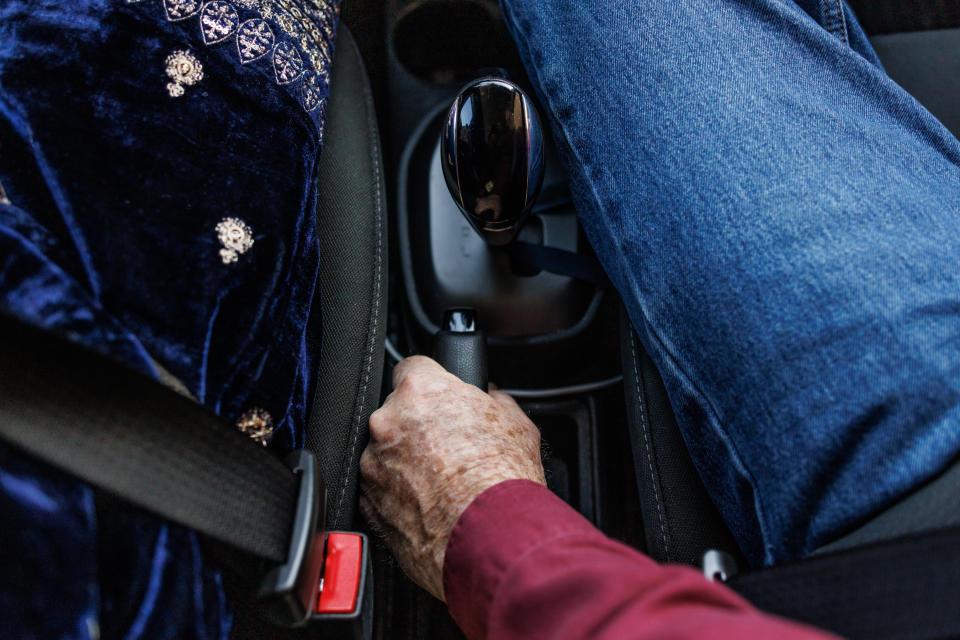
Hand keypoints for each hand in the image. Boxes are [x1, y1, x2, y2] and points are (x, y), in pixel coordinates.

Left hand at [359, 356, 545, 599]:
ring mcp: (373, 462)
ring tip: (442, 481)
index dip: (430, 382)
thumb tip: (493, 400)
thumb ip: (496, 402)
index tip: (439, 396)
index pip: (413, 366)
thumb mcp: (517, 425)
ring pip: (386, 450)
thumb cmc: (502, 482)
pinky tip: (429, 502)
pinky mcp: (367, 500)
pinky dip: (398, 491)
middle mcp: (389, 421)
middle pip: (398, 410)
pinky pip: (380, 486)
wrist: (490, 538)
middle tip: (449, 445)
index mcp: (422, 391)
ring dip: (406, 460)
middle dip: (419, 424)